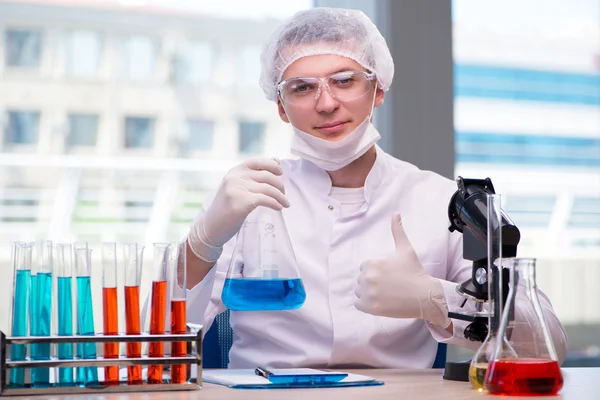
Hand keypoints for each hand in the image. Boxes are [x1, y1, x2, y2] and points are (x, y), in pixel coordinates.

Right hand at [187, 157, 289, 261]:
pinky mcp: (240, 203)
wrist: (211, 227)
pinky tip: (279, 208)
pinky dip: (275, 203)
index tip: (281, 173)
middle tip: (284, 194)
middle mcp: (235, 177)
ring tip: (285, 203)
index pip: (257, 161)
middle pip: (266, 176)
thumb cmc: (227, 208)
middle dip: (280, 185)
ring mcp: (237, 189)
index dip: (272, 165)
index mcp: (234, 171)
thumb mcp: (237, 187)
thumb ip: (254, 175)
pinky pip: (265, 200)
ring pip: (268, 189)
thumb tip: (276, 160)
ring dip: (280, 196)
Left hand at [354, 213, 449, 327]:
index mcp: (372, 263)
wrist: (426, 296)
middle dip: (373, 282)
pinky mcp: (370, 308)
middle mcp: (368, 278)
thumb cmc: (415, 272)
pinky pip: (358, 304)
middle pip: (362, 279)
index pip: (365, 267)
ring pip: (359, 292)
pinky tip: (379, 302)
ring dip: (368, 293)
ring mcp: (369, 294)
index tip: (390, 275)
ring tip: (386, 294)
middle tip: (390, 285)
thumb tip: (395, 214)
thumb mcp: (406, 249)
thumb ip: (397, 231)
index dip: (377, 271)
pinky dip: (365, 304)